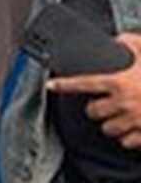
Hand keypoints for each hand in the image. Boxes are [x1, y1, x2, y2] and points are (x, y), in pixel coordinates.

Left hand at [47, 34, 140, 148]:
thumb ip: (131, 43)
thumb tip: (119, 40)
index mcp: (119, 81)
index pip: (83, 83)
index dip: (63, 84)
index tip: (50, 85)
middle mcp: (123, 103)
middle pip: (92, 112)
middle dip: (98, 108)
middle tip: (108, 103)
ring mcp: (134, 122)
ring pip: (107, 129)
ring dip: (112, 124)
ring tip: (124, 115)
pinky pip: (126, 142)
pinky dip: (129, 137)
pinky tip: (137, 127)